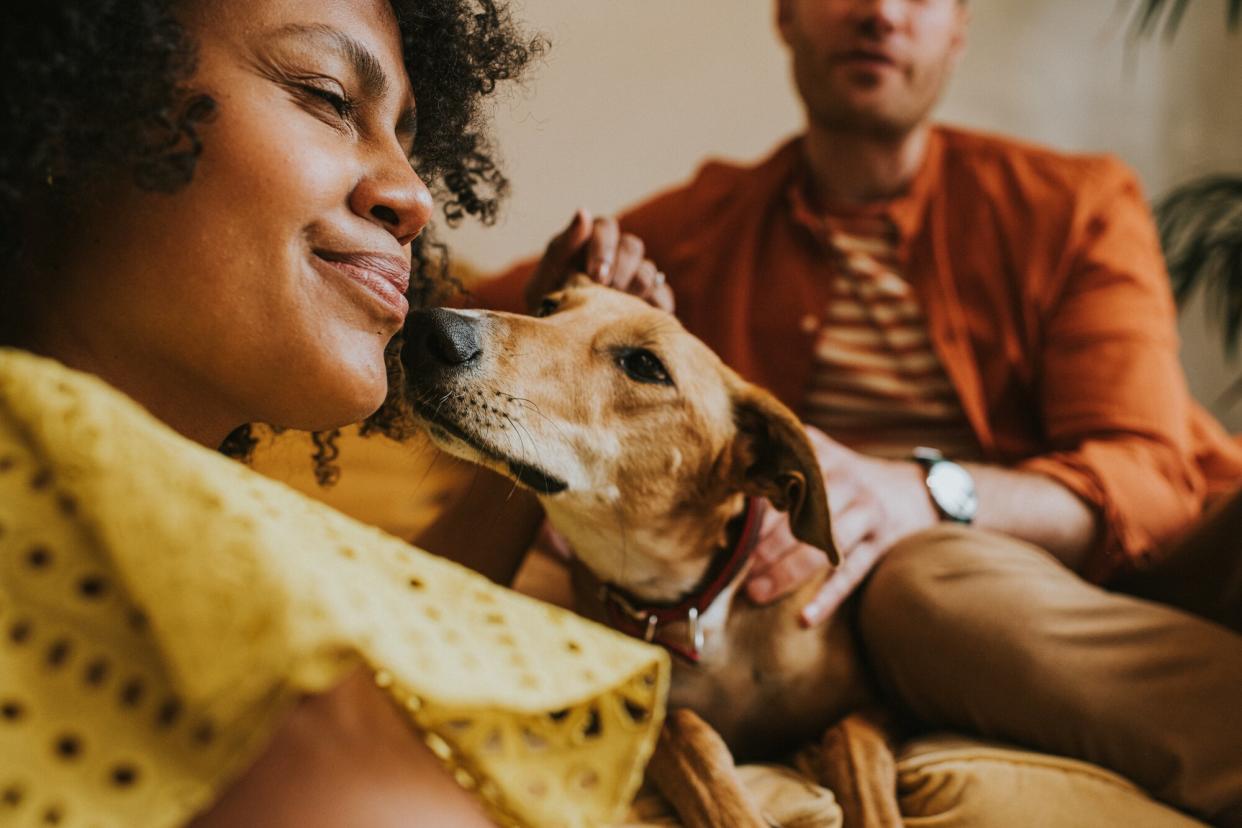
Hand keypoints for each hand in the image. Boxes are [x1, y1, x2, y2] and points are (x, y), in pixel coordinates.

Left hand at [523, 209, 674, 312]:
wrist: (557, 344)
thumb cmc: (547, 305)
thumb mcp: (546, 277)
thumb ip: (563, 245)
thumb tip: (583, 212)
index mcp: (591, 243)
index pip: (607, 227)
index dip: (604, 248)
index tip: (595, 275)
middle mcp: (618, 255)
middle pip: (632, 246)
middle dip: (619, 270)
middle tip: (605, 292)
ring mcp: (637, 277)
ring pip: (648, 270)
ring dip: (632, 289)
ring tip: (615, 309)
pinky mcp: (652, 301)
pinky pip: (662, 296)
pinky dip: (652, 306)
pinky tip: (634, 319)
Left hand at [745, 427, 938, 624]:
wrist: (915, 488)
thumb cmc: (850, 476)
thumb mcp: (823, 453)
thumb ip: (785, 453)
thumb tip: (733, 463)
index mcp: (824, 460)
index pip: (783, 489)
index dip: (754, 516)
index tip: (728, 537)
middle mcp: (847, 483)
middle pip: (799, 520)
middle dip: (764, 548)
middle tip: (735, 571)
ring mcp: (868, 515)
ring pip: (822, 549)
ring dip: (786, 573)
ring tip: (756, 593)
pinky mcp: (883, 544)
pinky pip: (852, 575)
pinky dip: (828, 598)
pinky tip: (805, 619)